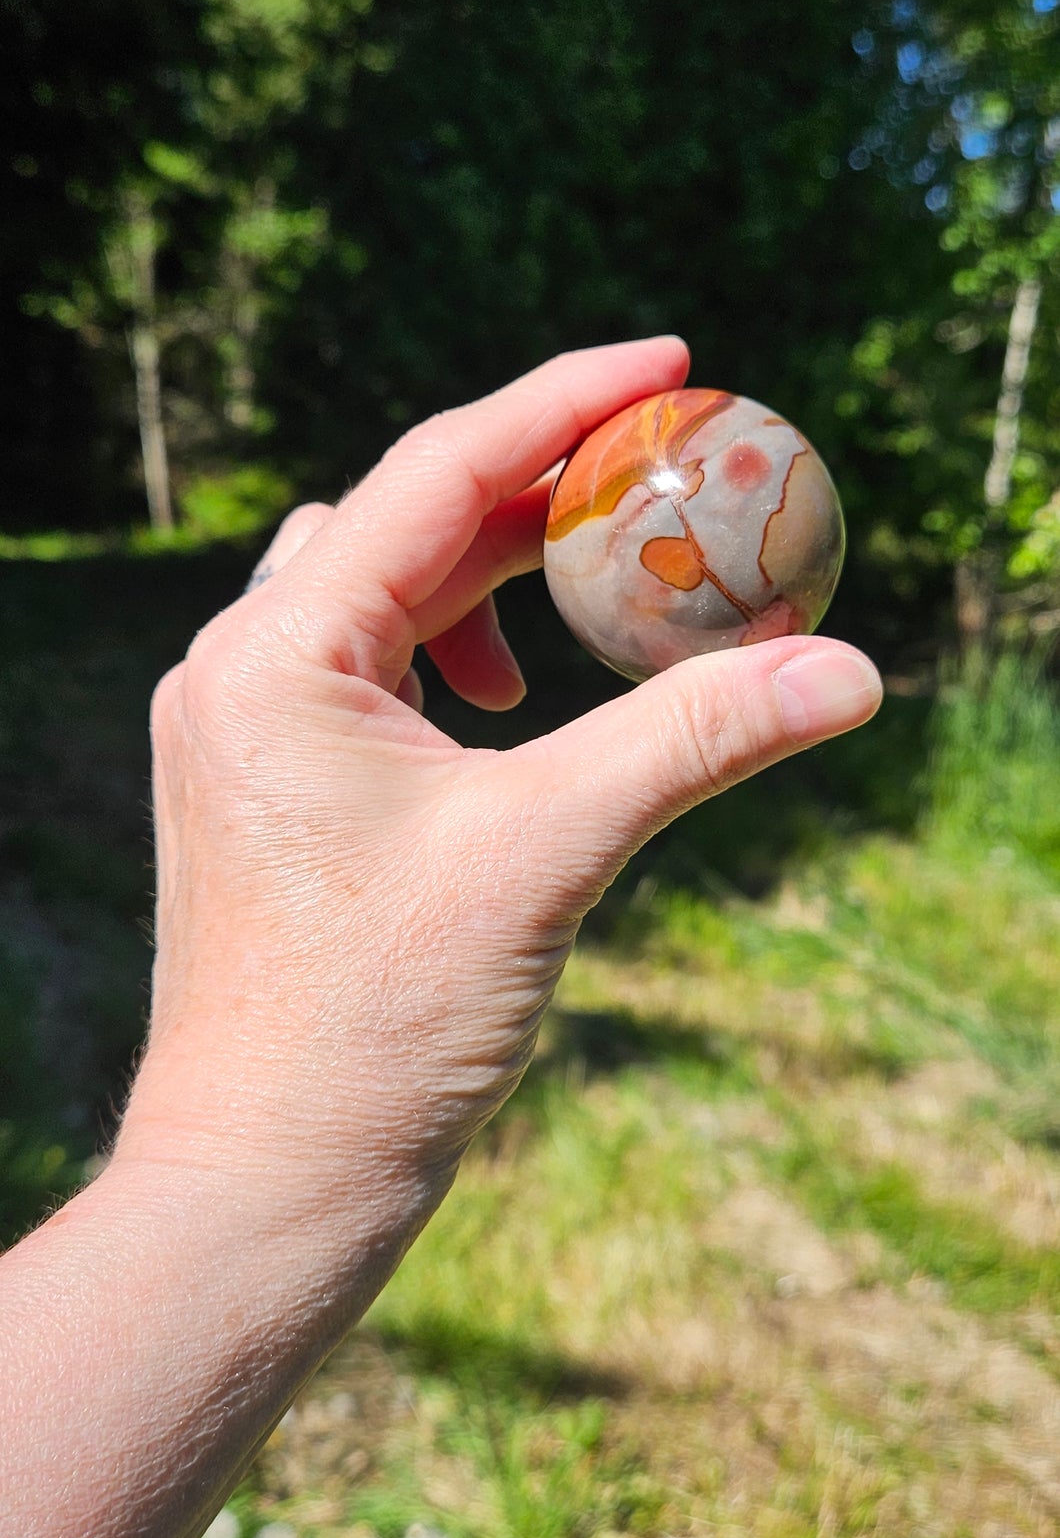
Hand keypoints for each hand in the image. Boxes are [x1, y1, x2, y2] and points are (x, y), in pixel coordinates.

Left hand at [114, 338, 880, 1264]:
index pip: (434, 472)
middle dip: (539, 489)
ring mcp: (240, 732)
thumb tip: (849, 669)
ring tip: (593, 597)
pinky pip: (365, 666)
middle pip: (407, 520)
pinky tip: (513, 708)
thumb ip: (696, 739)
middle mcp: (236, 671)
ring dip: (492, 573)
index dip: (562, 402)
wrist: (265, 1181)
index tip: (669, 356)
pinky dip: (452, 651)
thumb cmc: (375, 1028)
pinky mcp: (265, 787)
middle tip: (663, 470)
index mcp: (274, 656)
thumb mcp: (550, 854)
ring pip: (380, 590)